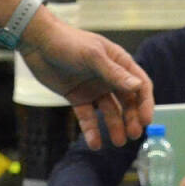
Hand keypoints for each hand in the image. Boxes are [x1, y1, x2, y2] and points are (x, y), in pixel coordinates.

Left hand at [21, 18, 154, 148]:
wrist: (38, 43)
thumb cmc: (68, 42)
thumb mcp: (93, 56)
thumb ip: (115, 73)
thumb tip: (138, 87)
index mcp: (119, 62)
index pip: (140, 85)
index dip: (145, 103)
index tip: (146, 121)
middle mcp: (109, 77)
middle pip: (127, 101)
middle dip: (132, 118)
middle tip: (133, 135)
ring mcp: (93, 88)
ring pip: (109, 111)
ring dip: (115, 126)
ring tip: (118, 142)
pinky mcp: (77, 97)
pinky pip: (87, 117)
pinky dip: (92, 130)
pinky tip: (95, 143)